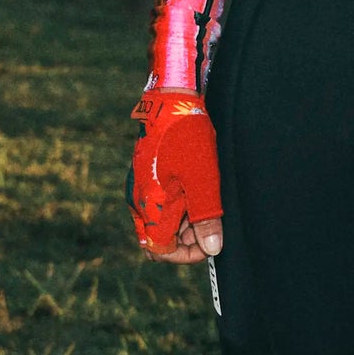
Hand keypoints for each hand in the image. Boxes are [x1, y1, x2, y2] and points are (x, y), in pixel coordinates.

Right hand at [128, 93, 223, 259]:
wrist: (171, 100)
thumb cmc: (188, 138)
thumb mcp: (204, 179)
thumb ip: (206, 216)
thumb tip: (213, 248)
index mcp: (150, 207)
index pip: (161, 250)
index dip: (186, 254)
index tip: (210, 243)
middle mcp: (140, 202)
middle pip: (159, 239)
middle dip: (186, 239)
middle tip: (212, 225)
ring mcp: (141, 188)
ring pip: (160, 221)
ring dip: (183, 223)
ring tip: (208, 207)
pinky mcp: (146, 176)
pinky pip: (158, 203)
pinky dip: (177, 207)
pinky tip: (197, 193)